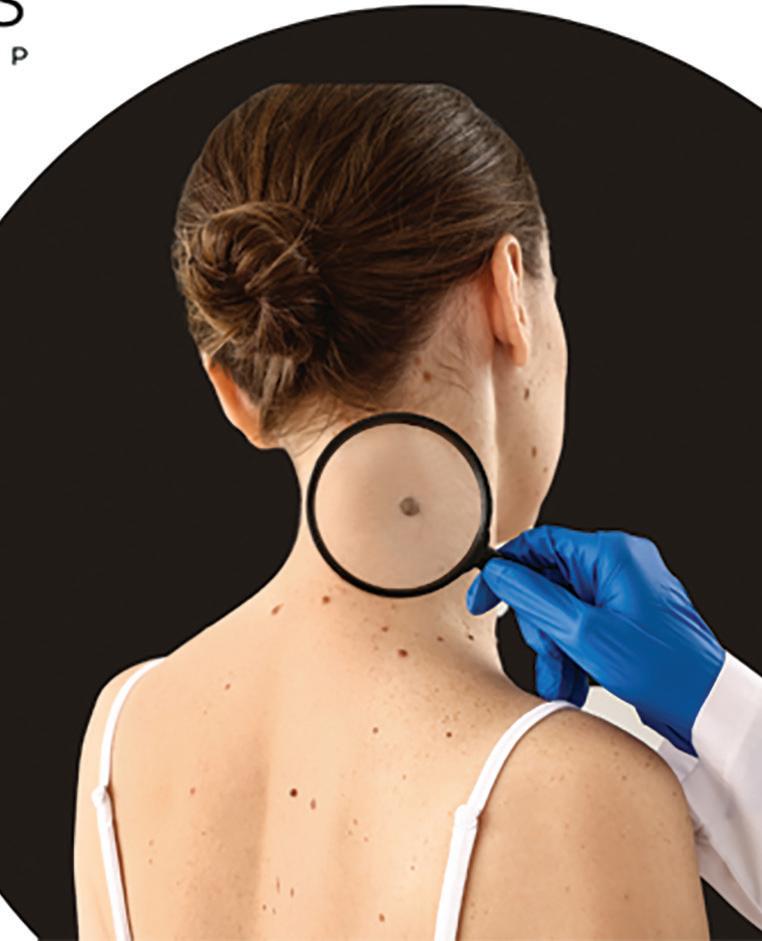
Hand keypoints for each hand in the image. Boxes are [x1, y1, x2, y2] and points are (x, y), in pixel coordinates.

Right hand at [466, 525, 725, 755]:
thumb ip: (534, 597)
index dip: (505, 571)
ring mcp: (621, 592)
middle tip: (547, 653)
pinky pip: (580, 625)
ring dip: (554, 648)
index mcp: (610, 554)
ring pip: (561, 610)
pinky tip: (573, 683)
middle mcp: (616, 566)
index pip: (540, 544)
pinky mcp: (623, 617)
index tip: (483, 597)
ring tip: (561, 681)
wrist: (706, 703)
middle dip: (540, 625)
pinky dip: (571, 653)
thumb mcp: (584, 632)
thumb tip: (498, 573)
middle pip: (548, 582)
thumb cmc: (662, 666)